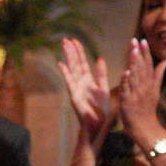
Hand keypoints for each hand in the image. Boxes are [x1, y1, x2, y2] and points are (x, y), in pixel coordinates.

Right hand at [57, 37, 110, 155]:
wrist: (97, 126)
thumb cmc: (101, 111)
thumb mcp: (104, 89)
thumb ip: (102, 74)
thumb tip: (99, 58)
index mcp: (89, 81)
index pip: (83, 63)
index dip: (80, 52)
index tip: (76, 41)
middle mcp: (81, 84)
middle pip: (76, 64)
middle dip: (71, 52)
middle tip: (66, 39)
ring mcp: (76, 89)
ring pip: (72, 70)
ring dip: (68, 58)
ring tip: (64, 46)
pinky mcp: (75, 97)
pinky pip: (70, 82)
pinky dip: (65, 73)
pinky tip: (61, 64)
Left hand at [117, 38, 165, 148]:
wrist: (145, 128)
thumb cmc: (147, 110)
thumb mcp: (154, 91)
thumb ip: (157, 76)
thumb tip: (164, 61)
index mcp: (150, 84)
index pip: (149, 65)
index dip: (145, 53)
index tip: (143, 40)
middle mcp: (145, 88)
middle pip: (142, 68)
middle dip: (138, 54)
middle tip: (135, 40)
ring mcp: (136, 95)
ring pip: (135, 77)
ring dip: (134, 64)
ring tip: (132, 51)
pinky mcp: (128, 102)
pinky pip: (127, 90)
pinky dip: (126, 82)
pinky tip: (125, 72)